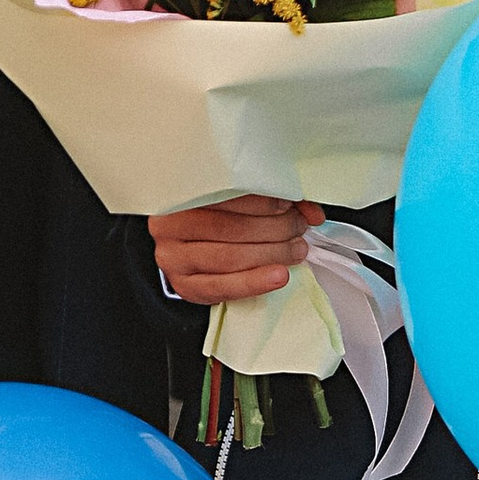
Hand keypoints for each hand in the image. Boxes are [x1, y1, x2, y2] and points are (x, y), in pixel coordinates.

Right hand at [149, 195, 319, 304]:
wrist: (188, 246)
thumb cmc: (214, 218)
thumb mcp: (238, 200)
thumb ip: (272, 199)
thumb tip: (310, 211)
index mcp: (179, 193)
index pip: (222, 193)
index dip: (261, 200)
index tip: (288, 203)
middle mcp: (168, 224)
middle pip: (228, 227)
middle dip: (273, 228)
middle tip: (298, 227)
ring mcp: (172, 256)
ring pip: (228, 257)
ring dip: (271, 254)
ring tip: (295, 250)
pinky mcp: (182, 285)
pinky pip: (221, 287)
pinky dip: (255, 282)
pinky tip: (279, 276)